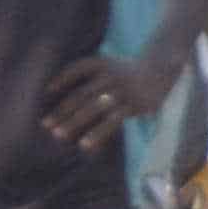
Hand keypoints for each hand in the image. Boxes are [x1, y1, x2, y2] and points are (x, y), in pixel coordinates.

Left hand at [38, 53, 167, 151]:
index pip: (78, 68)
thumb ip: (89, 80)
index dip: (62, 78)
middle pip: (82, 94)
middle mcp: (111, 75)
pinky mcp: (135, 105)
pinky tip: (86, 144)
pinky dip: (98, 133)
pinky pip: (113, 121)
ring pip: (95, 108)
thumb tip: (59, 99)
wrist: (161, 71)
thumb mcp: (108, 68)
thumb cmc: (126, 73)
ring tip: (58, 135)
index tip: (46, 91)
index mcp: (102, 63)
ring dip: (75, 122)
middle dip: (63, 110)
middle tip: (46, 125)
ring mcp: (123, 90)